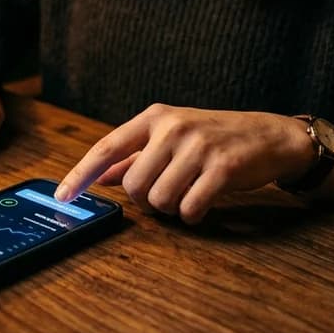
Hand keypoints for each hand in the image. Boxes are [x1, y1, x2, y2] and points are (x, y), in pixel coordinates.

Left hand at [54, 104, 312, 223]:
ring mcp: (199, 146)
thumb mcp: (173, 137)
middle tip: (169, 190)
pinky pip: (190, 208)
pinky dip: (193, 214)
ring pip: (159, 200)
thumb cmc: (216, 137)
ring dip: (173, 208)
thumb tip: (101, 176)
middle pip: (134, 185)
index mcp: (156, 117)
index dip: (81, 174)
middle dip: (147, 199)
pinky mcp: (222, 168)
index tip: (62, 196)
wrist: (271, 135)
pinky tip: (204, 202)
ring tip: (190, 192)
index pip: (107, 148)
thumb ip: (136, 156)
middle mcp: (173, 127)